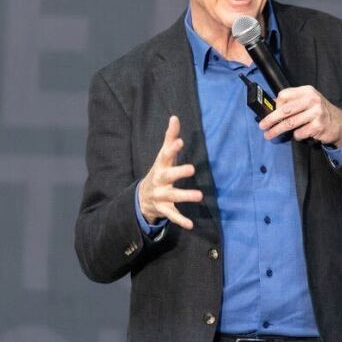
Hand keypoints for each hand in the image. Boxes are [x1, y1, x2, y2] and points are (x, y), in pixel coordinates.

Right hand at [138, 115, 202, 229]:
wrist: (142, 197)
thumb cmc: (160, 171)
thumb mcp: (163, 155)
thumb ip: (170, 137)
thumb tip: (175, 117)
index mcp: (161, 165)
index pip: (165, 155)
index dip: (172, 148)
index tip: (180, 141)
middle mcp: (160, 180)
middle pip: (168, 176)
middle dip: (178, 172)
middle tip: (191, 169)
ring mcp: (161, 195)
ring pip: (172, 196)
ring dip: (185, 196)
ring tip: (199, 196)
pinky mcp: (164, 209)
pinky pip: (172, 215)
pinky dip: (180, 220)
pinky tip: (191, 225)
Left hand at [258, 86, 341, 146]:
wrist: (339, 123)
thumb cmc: (319, 112)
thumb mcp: (308, 101)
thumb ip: (293, 102)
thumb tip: (272, 109)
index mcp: (307, 91)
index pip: (284, 95)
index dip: (275, 105)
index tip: (271, 113)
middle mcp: (312, 100)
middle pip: (285, 110)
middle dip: (271, 119)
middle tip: (262, 126)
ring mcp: (316, 113)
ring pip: (289, 123)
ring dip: (277, 131)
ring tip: (269, 135)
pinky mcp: (318, 126)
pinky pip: (299, 133)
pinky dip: (296, 135)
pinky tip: (301, 134)